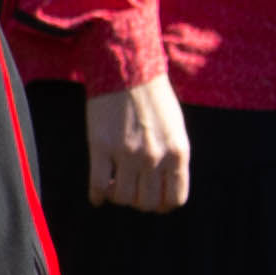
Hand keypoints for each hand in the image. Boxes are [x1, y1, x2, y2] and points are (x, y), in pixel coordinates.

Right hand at [86, 75, 189, 213]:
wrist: (128, 70)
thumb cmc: (154, 97)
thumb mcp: (175, 128)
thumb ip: (172, 157)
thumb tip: (163, 185)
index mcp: (177, 152)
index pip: (175, 198)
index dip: (163, 204)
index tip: (154, 199)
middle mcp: (154, 157)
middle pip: (147, 202)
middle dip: (140, 201)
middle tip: (133, 192)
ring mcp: (127, 153)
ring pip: (123, 197)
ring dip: (119, 197)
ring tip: (115, 186)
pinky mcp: (101, 147)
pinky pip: (98, 184)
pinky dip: (98, 196)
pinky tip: (98, 196)